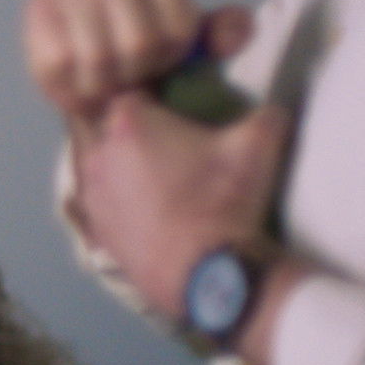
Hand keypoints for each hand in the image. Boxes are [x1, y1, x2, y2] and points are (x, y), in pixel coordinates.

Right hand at [24, 0, 252, 125]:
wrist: (102, 82)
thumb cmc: (153, 60)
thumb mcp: (199, 47)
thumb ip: (225, 33)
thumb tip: (236, 30)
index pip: (178, 21)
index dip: (174, 48)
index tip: (166, 58)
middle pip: (140, 40)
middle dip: (140, 73)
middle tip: (134, 76)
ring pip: (97, 53)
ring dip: (106, 82)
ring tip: (107, 81)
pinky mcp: (37, 9)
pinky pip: (59, 59)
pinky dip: (72, 82)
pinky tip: (79, 80)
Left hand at [71, 89, 296, 320]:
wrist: (207, 274)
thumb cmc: (226, 201)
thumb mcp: (259, 145)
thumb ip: (266, 113)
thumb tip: (273, 109)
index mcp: (128, 122)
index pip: (127, 89)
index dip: (148, 94)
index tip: (168, 104)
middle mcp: (97, 153)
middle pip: (100, 123)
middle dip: (123, 125)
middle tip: (157, 137)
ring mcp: (90, 193)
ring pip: (93, 162)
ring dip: (113, 159)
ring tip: (146, 169)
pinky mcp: (93, 227)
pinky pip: (96, 199)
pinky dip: (112, 196)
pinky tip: (138, 203)